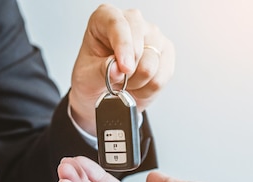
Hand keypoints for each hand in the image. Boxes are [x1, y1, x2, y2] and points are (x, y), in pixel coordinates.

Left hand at [69, 4, 174, 134]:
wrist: (102, 93)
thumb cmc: (91, 77)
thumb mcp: (86, 77)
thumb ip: (100, 72)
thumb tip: (117, 70)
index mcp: (105, 18)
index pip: (117, 24)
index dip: (123, 46)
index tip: (123, 68)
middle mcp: (132, 21)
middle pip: (140, 45)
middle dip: (128, 71)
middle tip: (115, 80)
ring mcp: (152, 35)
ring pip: (151, 64)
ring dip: (136, 82)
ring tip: (124, 82)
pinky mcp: (166, 52)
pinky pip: (161, 77)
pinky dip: (146, 89)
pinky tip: (136, 86)